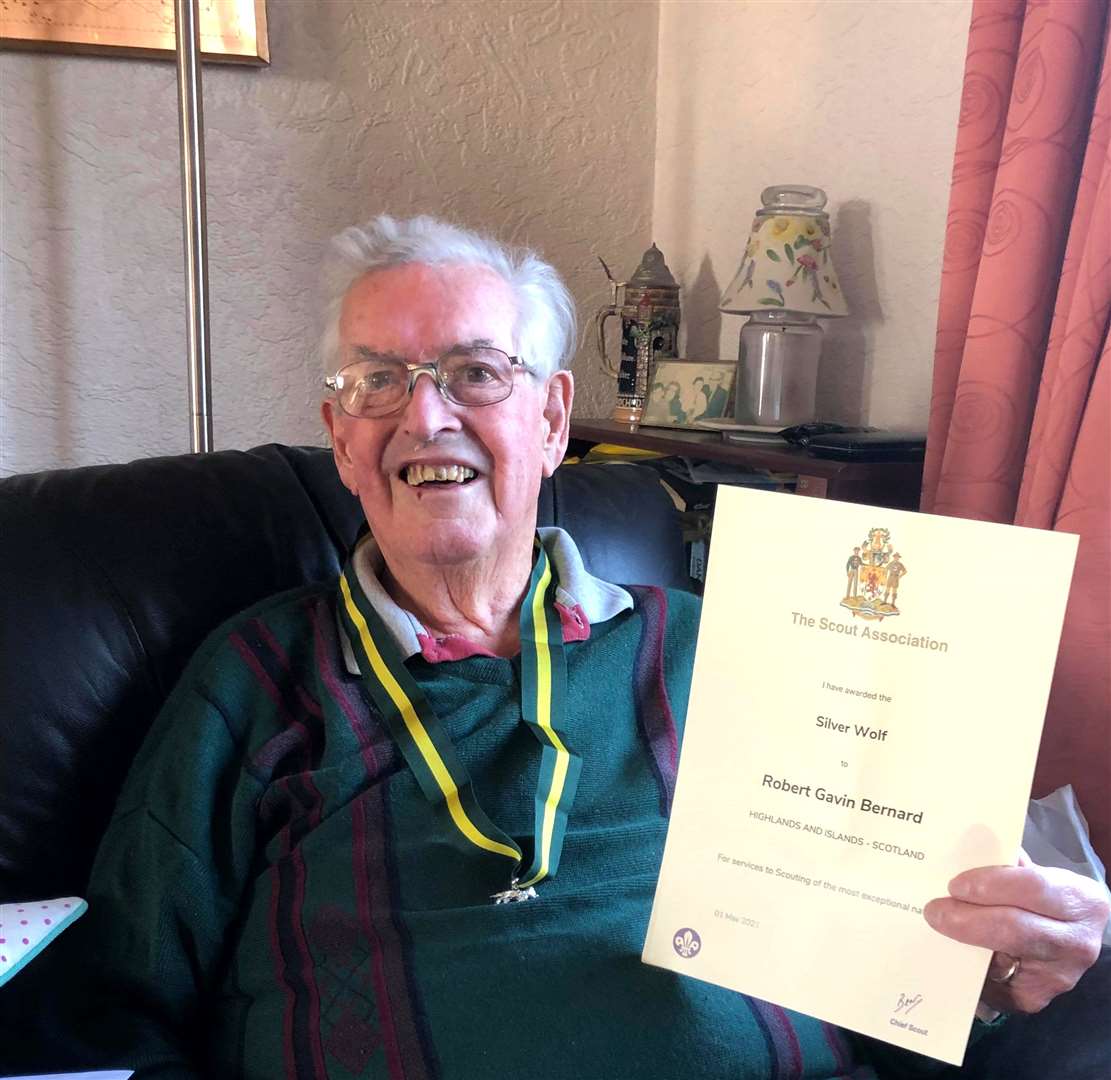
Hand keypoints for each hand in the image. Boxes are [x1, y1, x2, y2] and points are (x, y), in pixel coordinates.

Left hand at [923, 851, 1109, 1013]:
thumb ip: (1005, 865)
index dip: (991, 885)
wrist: (1067, 937)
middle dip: (967, 920)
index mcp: (1080, 900)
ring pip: (998, 961)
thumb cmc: (1044, 897)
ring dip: (960, 943)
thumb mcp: (1034, 874)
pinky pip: (989, 985)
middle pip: (1015, 930)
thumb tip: (962, 856)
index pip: (1033, 888)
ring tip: (936, 926)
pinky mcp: (1032, 999)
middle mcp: (1076, 943)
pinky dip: (964, 967)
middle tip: (934, 910)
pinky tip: (947, 950)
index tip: (955, 885)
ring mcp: (1057, 977)